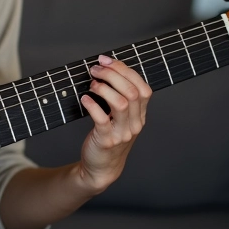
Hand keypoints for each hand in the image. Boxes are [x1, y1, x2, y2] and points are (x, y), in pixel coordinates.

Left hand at [77, 54, 151, 193]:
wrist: (101, 168)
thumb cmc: (108, 136)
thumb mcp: (121, 118)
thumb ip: (120, 98)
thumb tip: (105, 68)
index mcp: (140, 115)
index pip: (143, 87)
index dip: (124, 70)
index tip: (106, 60)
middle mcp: (135, 123)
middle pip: (131, 91)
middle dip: (112, 74)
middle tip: (94, 69)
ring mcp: (122, 133)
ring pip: (121, 103)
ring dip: (103, 88)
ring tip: (91, 84)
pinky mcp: (106, 140)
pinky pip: (101, 119)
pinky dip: (92, 105)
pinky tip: (84, 99)